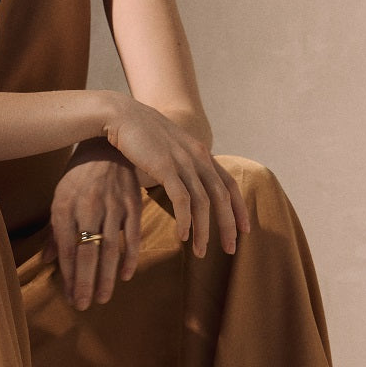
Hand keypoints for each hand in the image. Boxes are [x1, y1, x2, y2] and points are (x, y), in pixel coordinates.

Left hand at [45, 146, 142, 309]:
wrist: (107, 147)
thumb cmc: (78, 177)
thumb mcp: (59, 198)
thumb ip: (55, 231)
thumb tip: (47, 260)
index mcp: (64, 207)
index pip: (66, 248)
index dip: (68, 275)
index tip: (70, 297)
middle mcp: (88, 208)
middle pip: (86, 253)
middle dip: (85, 283)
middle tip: (84, 305)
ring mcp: (112, 207)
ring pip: (109, 249)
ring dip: (107, 277)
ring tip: (103, 298)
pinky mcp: (132, 205)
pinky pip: (132, 237)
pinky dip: (130, 258)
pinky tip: (125, 276)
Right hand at [104, 98, 249, 256]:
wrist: (121, 114)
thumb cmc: (140, 135)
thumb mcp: (168, 149)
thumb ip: (179, 165)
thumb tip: (182, 185)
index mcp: (201, 153)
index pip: (229, 184)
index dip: (239, 207)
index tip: (244, 229)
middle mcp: (198, 157)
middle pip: (222, 196)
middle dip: (228, 225)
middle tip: (231, 249)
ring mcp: (182, 162)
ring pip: (203, 202)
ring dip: (204, 230)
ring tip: (200, 251)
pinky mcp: (164, 167)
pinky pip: (181, 199)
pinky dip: (185, 220)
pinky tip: (182, 236)